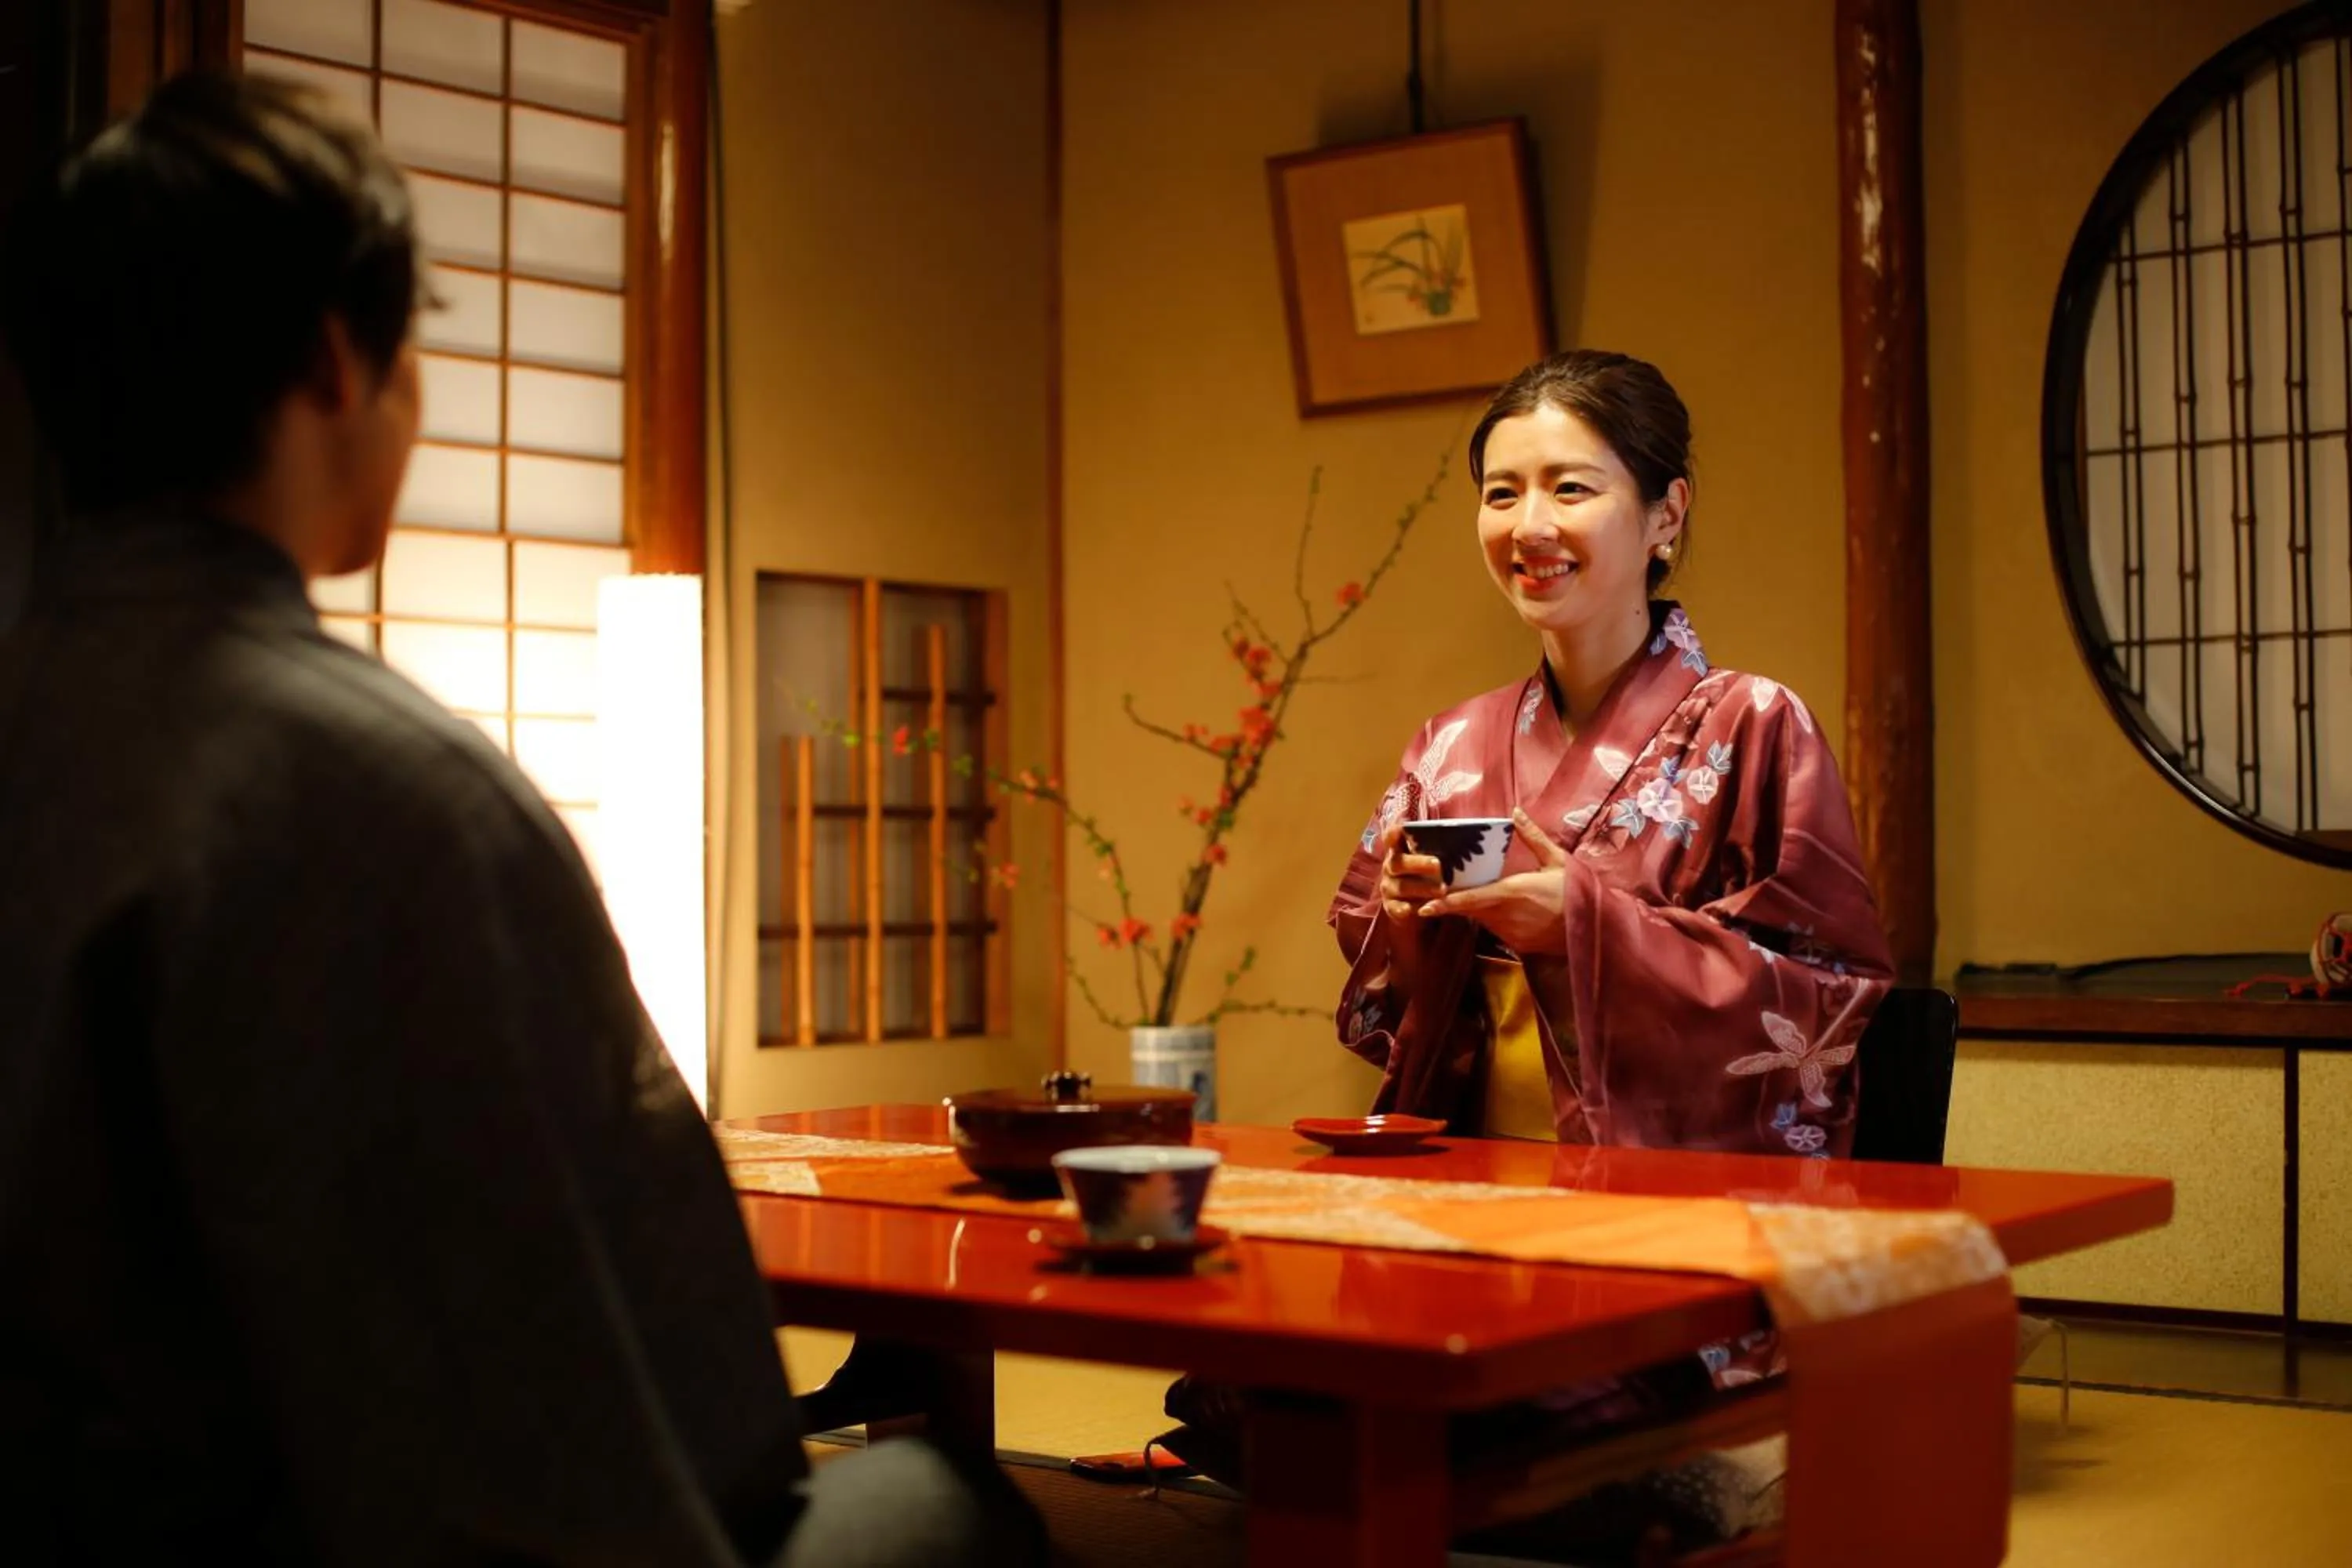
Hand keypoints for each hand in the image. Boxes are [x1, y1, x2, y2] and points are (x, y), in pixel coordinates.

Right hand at [1373, 821, 1444, 983]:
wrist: (1421, 903)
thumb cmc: (1433, 874)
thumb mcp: (1439, 858)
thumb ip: (1447, 847)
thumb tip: (1484, 831)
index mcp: (1401, 850)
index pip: (1392, 837)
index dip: (1394, 833)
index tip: (1402, 829)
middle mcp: (1392, 867)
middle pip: (1398, 862)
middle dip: (1418, 863)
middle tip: (1438, 865)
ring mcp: (1390, 887)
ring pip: (1402, 886)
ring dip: (1421, 888)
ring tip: (1442, 890)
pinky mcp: (1392, 907)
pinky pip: (1397, 908)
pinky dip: (1406, 908)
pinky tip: (1419, 909)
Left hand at [1419, 809, 1569, 955]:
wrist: (1597, 929)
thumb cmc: (1577, 891)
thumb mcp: (1557, 860)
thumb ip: (1532, 837)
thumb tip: (1515, 812)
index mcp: (1512, 892)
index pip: (1469, 900)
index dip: (1444, 904)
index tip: (1425, 905)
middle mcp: (1506, 916)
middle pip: (1470, 910)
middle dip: (1453, 902)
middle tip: (1433, 892)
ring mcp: (1511, 933)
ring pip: (1482, 920)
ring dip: (1474, 909)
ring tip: (1462, 895)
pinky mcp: (1518, 945)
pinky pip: (1496, 930)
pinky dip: (1491, 920)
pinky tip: (1496, 909)